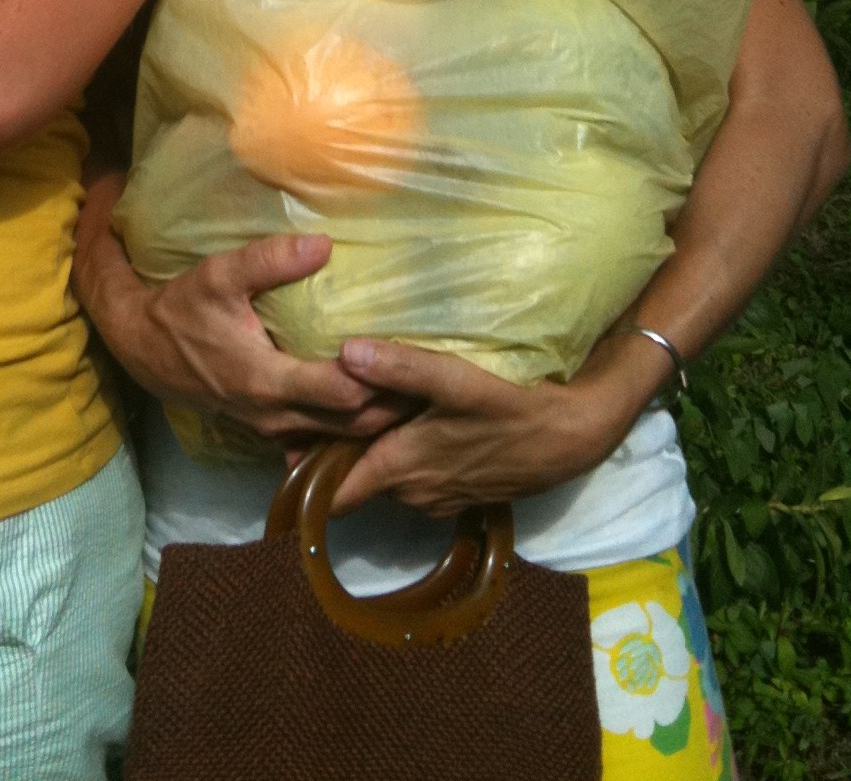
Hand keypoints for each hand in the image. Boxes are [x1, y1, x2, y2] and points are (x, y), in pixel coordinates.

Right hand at [113, 231, 417, 448]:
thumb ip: (269, 260)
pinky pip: (321, 439)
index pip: (342, 393)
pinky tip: (377, 409)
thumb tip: (324, 245)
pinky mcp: (269, 431)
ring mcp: (272, 429)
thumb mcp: (219, 275)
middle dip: (394, 406)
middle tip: (435, 379)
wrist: (144, 349)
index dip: (380, 380)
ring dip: (378, 422)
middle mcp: (275, 415)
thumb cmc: (184, 310)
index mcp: (268, 380)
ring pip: (339, 439)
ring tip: (417, 394)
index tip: (414, 356)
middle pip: (353, 425)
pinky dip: (351, 430)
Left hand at [326, 332, 666, 517]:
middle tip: (306, 412)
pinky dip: (399, 457)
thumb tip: (342, 352)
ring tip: (346, 411)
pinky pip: (412, 478)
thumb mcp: (454, 380)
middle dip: (331, 454)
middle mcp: (411, 493)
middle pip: (355, 480)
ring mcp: (436, 497)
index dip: (304, 476)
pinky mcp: (457, 492)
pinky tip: (399, 423)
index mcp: (399, 468)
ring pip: (384, 479)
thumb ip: (399, 367)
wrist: (569, 438)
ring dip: (368, 453)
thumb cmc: (509, 407)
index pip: (334, 492)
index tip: (281, 446)